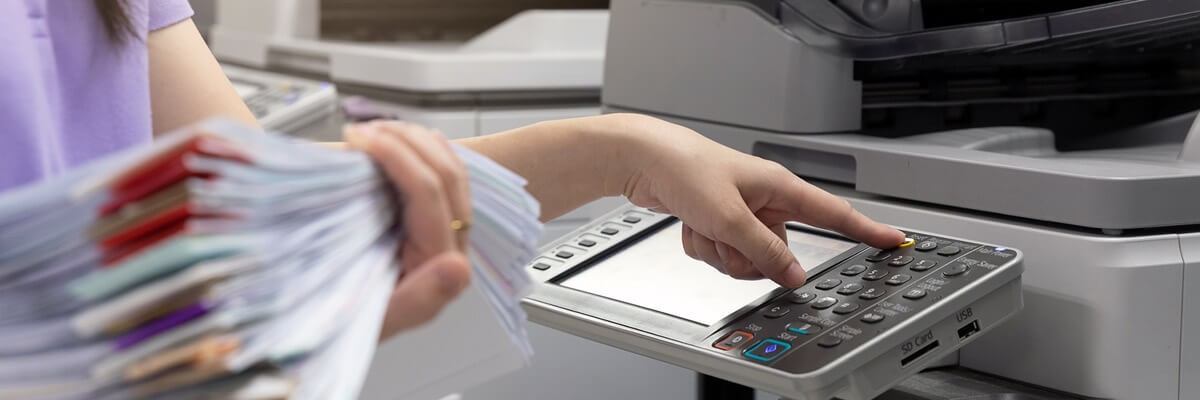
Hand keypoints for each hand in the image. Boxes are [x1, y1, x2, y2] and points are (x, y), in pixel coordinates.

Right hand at [344, 121, 472, 338]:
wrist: (330, 333)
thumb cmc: (343, 329)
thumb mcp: (373, 323)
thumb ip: (419, 301)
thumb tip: (457, 267)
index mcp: (442, 267)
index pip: (431, 194)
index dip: (398, 157)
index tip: (358, 140)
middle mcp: (451, 246)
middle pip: (445, 173)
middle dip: (403, 140)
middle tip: (358, 130)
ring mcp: (444, 231)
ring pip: (447, 167)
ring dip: (410, 139)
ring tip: (369, 130)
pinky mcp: (430, 222)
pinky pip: (435, 173)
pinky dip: (413, 150)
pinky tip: (387, 140)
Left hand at [613, 115, 904, 287]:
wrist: (642, 159)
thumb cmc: (685, 168)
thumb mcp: (729, 218)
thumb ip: (765, 252)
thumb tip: (794, 276)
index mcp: (779, 188)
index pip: (834, 213)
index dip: (865, 230)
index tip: (892, 242)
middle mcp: (764, 200)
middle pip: (777, 252)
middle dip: (746, 257)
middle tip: (723, 236)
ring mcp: (740, 212)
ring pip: (744, 259)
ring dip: (719, 252)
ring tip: (701, 225)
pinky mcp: (717, 221)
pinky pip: (719, 253)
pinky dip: (701, 245)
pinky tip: (689, 224)